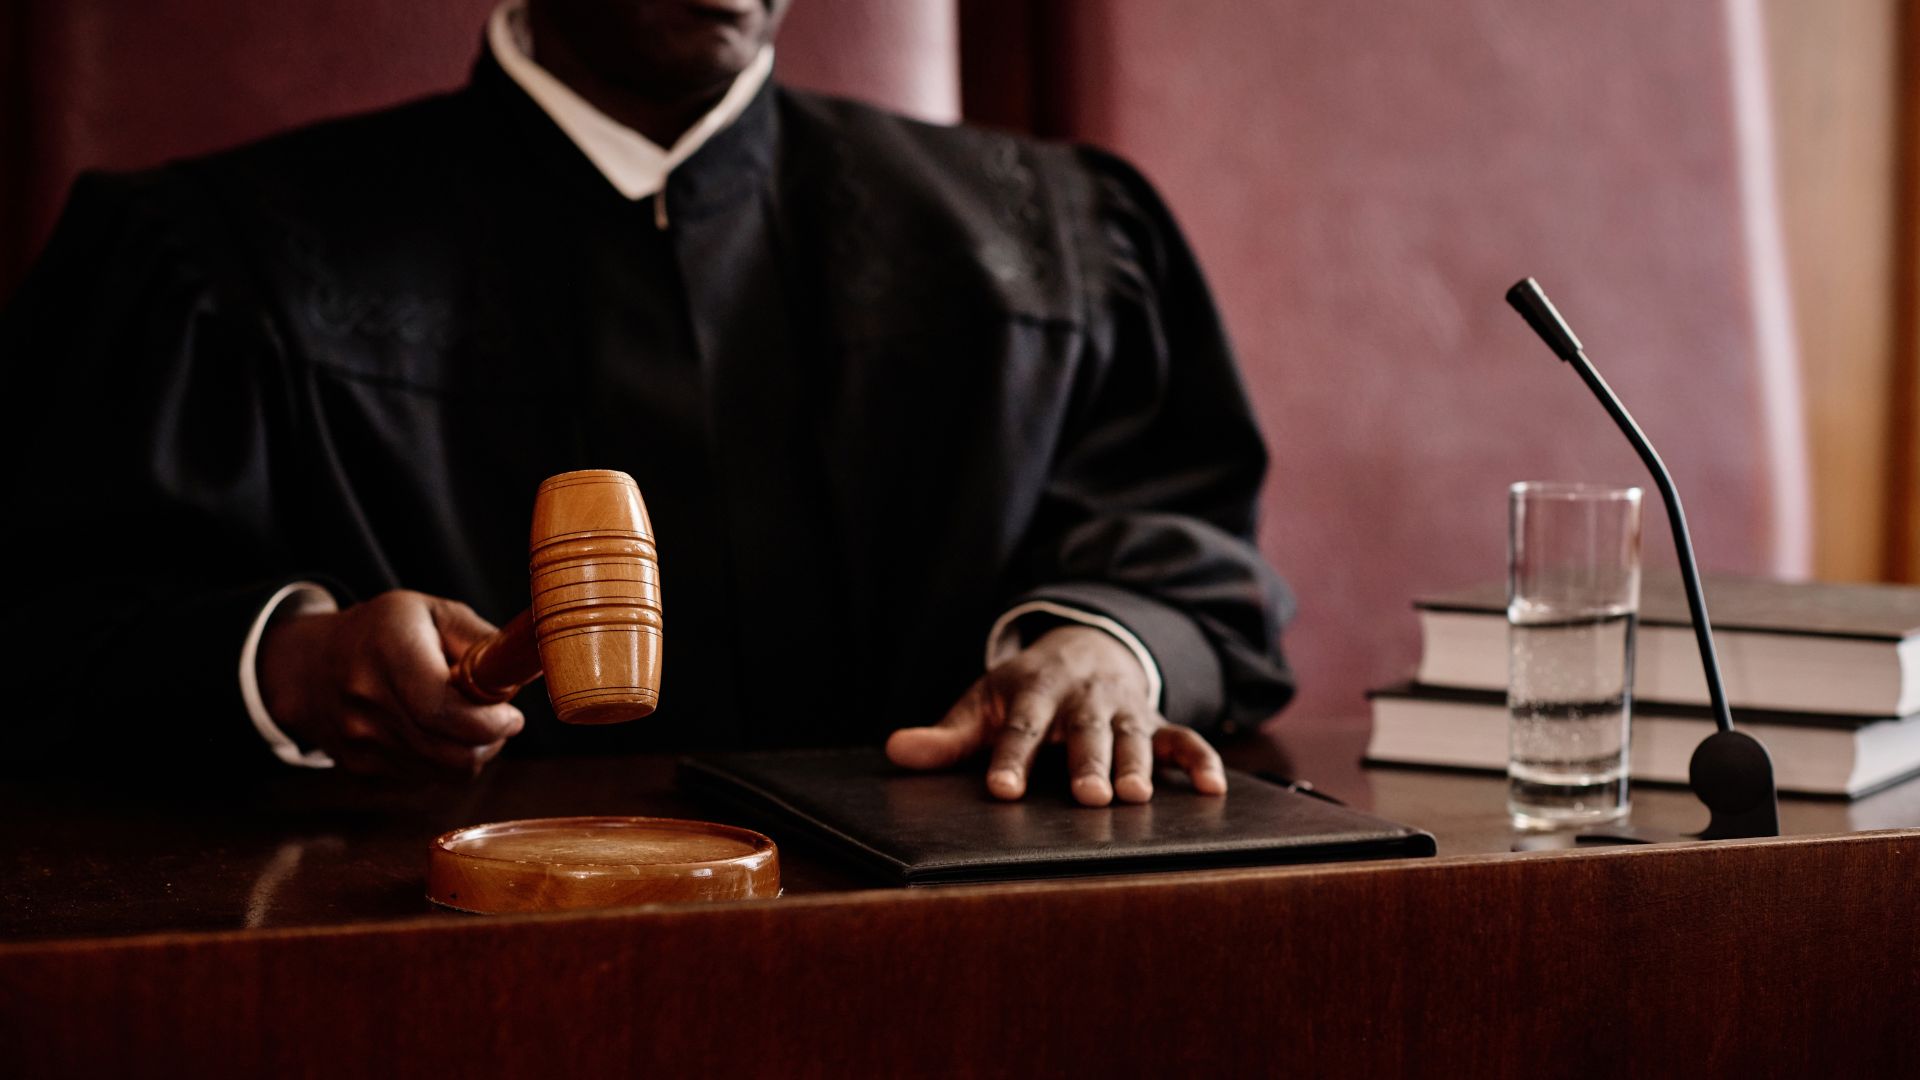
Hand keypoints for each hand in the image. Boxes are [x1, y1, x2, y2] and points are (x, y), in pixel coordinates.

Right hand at [257, 590, 524, 776]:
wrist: (309, 667)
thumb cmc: (384, 632)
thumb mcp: (433, 613)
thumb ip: (481, 640)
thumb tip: (520, 672)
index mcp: (389, 652)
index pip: (444, 711)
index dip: (489, 723)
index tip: (511, 716)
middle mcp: (366, 701)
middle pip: (450, 752)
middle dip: (490, 741)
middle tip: (500, 720)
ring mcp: (359, 742)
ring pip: (443, 772)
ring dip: (470, 753)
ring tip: (467, 721)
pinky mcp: (359, 769)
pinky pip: (424, 780)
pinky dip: (442, 762)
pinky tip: (434, 733)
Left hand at [885, 625, 1226, 805]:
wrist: (1084, 644)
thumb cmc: (1024, 689)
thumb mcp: (984, 703)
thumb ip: (946, 736)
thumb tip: (896, 752)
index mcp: (1035, 690)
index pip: (1021, 727)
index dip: (1012, 758)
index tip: (1003, 790)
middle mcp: (1082, 697)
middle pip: (1084, 731)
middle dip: (1087, 762)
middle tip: (1088, 797)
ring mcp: (1123, 708)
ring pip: (1132, 735)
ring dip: (1135, 764)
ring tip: (1136, 798)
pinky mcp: (1156, 721)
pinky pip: (1183, 738)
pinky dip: (1201, 760)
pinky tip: (1212, 788)